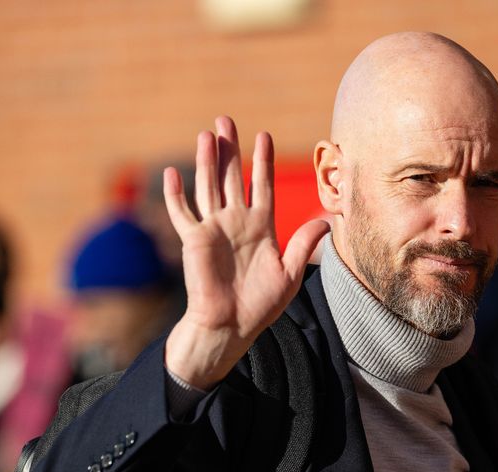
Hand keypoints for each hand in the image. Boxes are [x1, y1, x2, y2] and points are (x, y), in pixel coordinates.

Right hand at [163, 116, 329, 389]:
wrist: (232, 326)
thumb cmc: (261, 305)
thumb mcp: (290, 274)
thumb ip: (303, 245)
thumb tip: (327, 220)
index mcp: (260, 226)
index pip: (262, 184)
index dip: (262, 161)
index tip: (264, 136)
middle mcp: (236, 221)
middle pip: (231, 177)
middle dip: (229, 149)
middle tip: (226, 120)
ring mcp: (213, 229)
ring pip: (208, 187)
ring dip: (206, 161)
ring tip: (207, 135)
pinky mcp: (194, 242)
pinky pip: (182, 214)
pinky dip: (175, 195)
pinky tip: (171, 174)